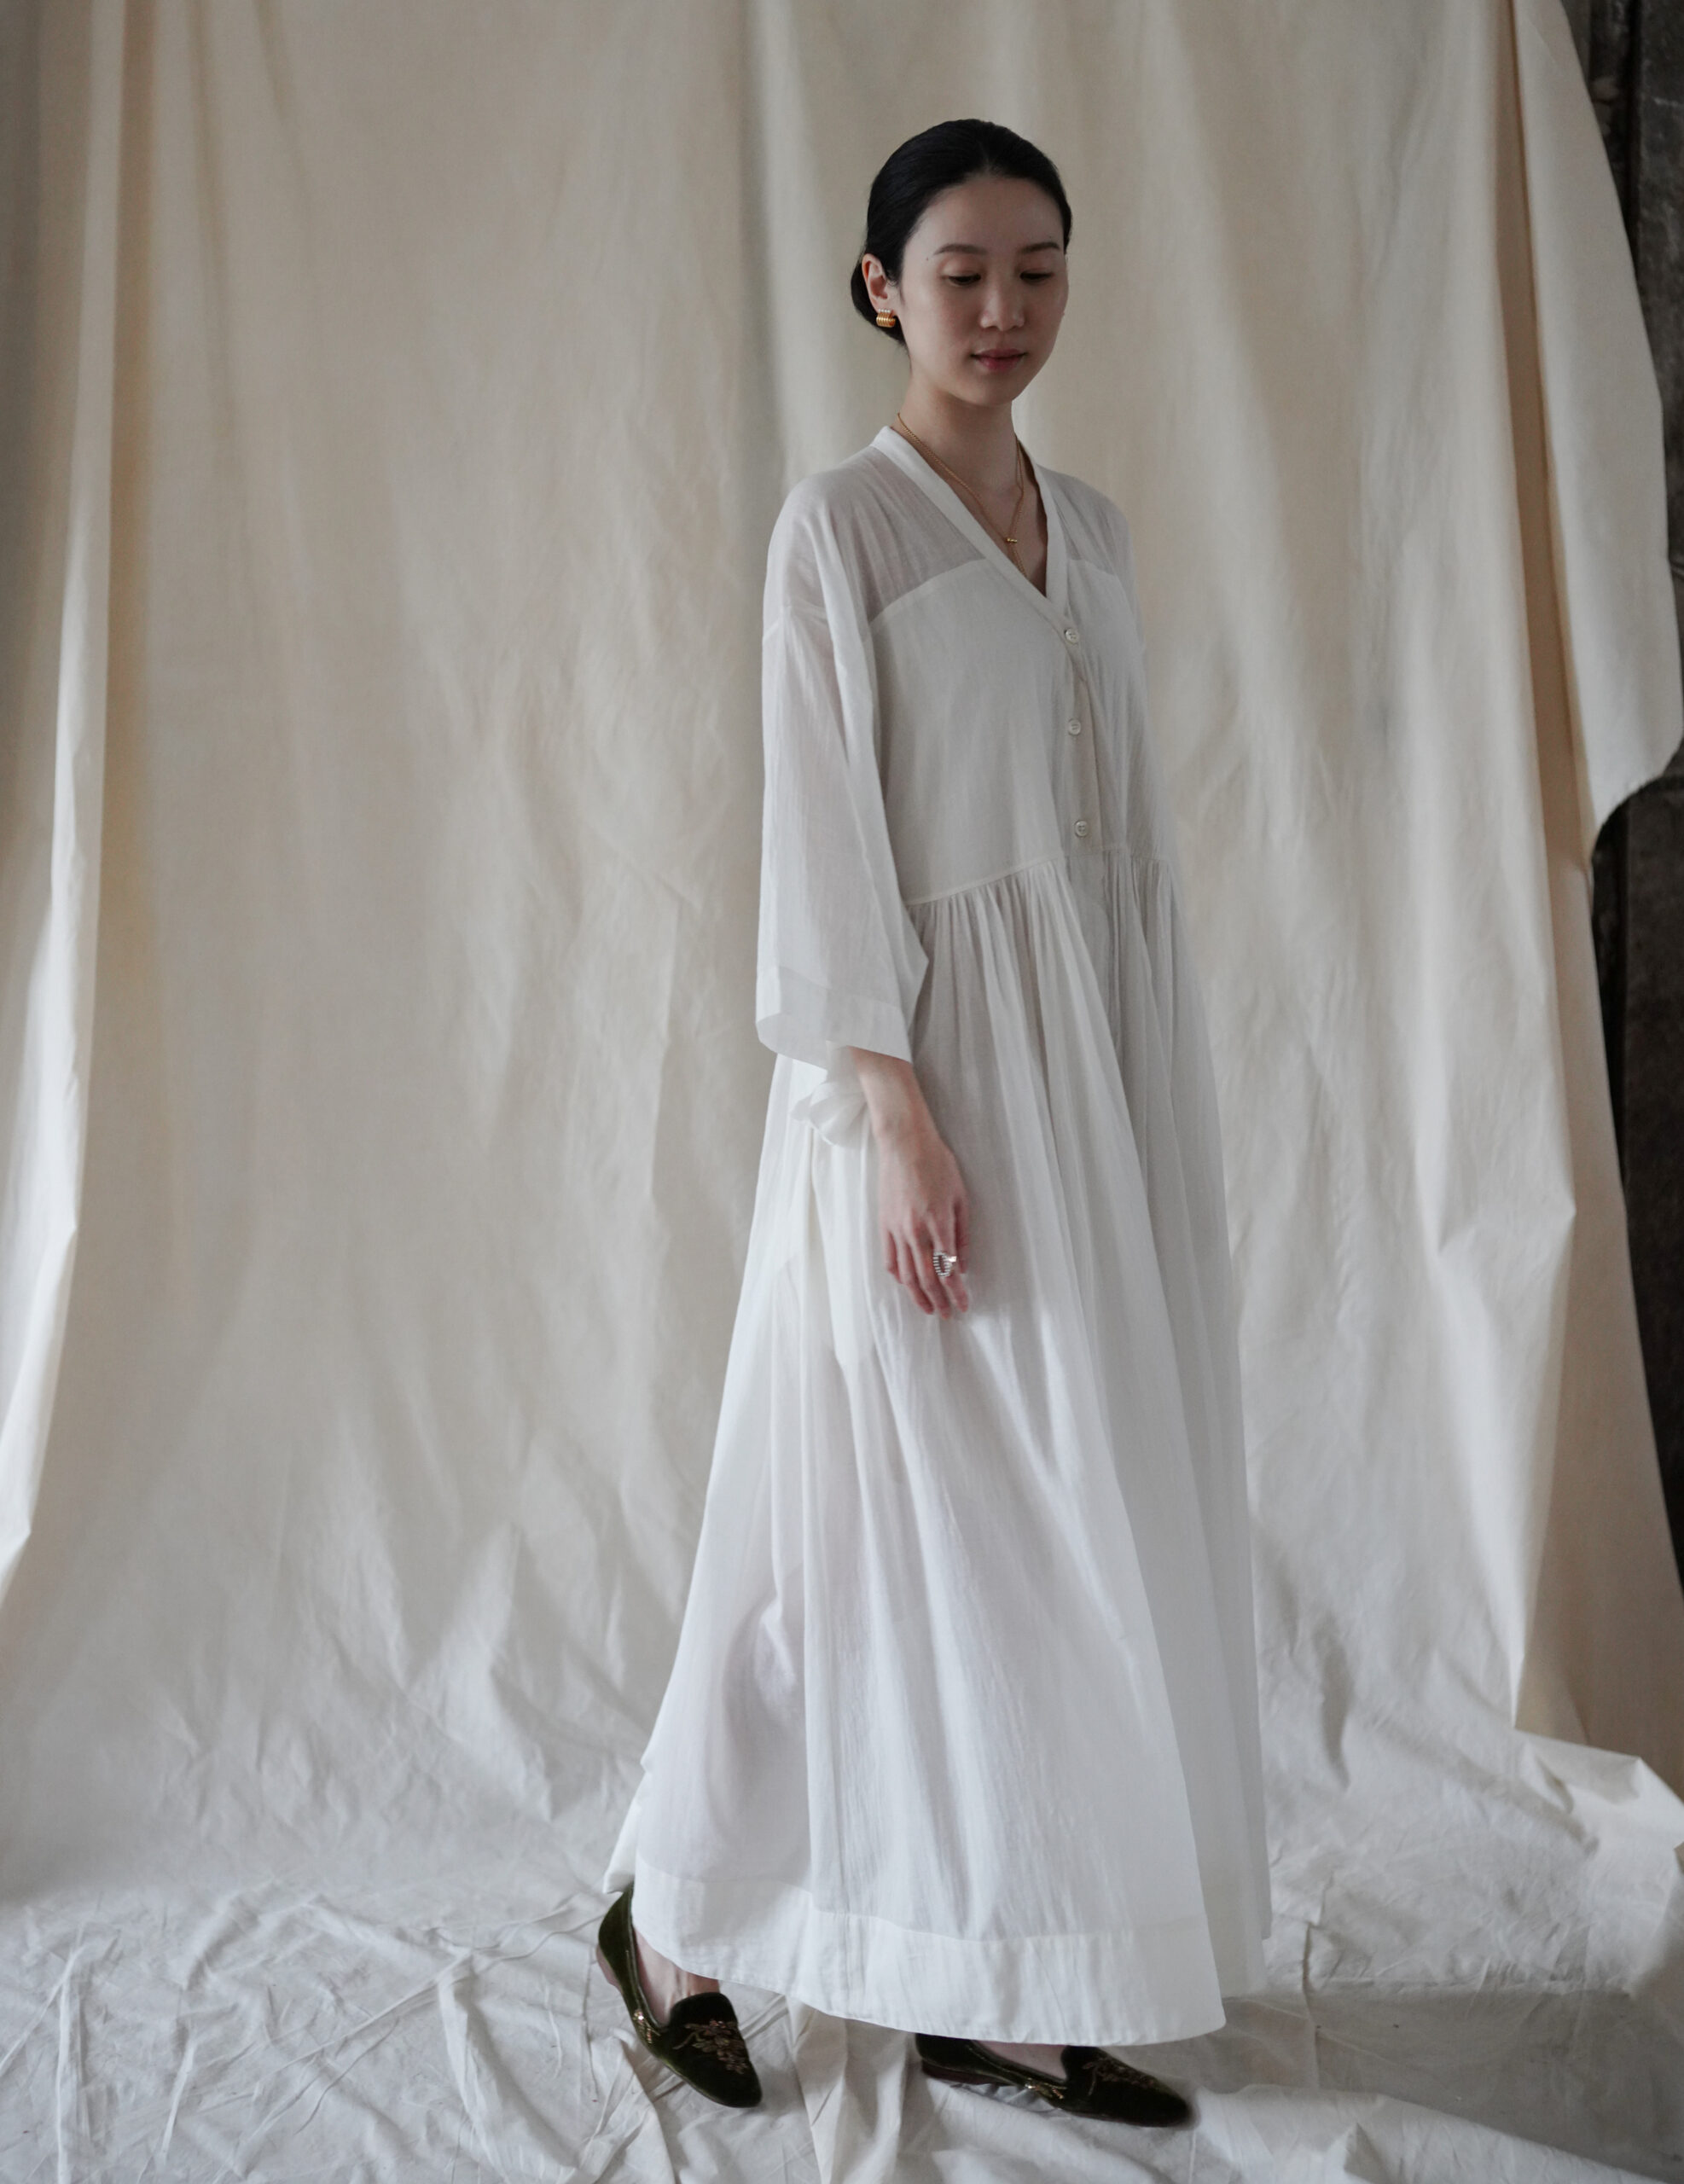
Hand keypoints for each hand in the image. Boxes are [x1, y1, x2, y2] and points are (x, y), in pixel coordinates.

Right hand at [844, 1048, 970, 1317]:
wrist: (904, 1142)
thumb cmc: (937, 1164)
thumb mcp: (960, 1196)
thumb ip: (962, 1234)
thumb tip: (962, 1264)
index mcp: (938, 1223)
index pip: (948, 1269)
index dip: (957, 1292)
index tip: (965, 1305)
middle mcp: (915, 1231)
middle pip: (925, 1278)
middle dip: (939, 1301)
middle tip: (948, 1315)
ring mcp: (896, 1229)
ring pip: (905, 1274)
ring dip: (918, 1296)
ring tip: (928, 1309)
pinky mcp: (883, 1224)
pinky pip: (889, 1258)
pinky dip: (898, 1276)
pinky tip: (906, 1284)